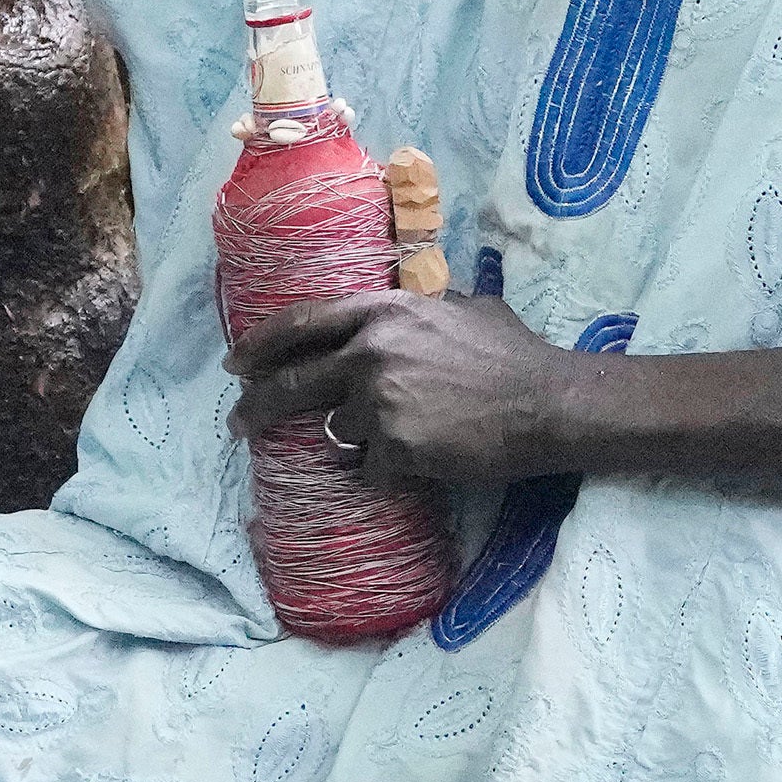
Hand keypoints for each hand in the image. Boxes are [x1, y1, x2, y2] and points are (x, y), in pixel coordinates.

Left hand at [225, 292, 594, 483]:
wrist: (545, 403)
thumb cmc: (513, 354)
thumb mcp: (462, 308)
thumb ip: (418, 310)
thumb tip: (405, 309)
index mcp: (382, 311)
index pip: (301, 323)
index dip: (262, 343)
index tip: (237, 362)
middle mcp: (370, 352)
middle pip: (292, 383)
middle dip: (256, 406)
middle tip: (238, 423)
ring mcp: (379, 402)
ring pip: (337, 430)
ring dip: (360, 439)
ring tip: (398, 439)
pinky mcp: (394, 447)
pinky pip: (371, 468)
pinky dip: (388, 472)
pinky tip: (420, 464)